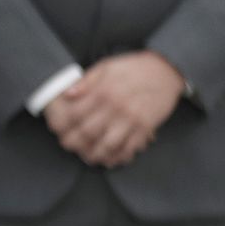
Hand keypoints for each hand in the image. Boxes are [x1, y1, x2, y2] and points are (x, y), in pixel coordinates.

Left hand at [46, 52, 184, 166]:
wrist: (167, 69)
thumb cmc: (133, 67)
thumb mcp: (106, 67)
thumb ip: (86, 81)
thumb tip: (67, 94)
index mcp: (102, 91)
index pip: (76, 114)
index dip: (64, 125)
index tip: (58, 130)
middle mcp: (116, 107)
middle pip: (89, 132)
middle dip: (75, 143)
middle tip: (69, 146)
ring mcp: (132, 119)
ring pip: (109, 144)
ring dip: (96, 154)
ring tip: (88, 157)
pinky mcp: (146, 127)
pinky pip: (131, 147)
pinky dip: (120, 156)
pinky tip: (112, 159)